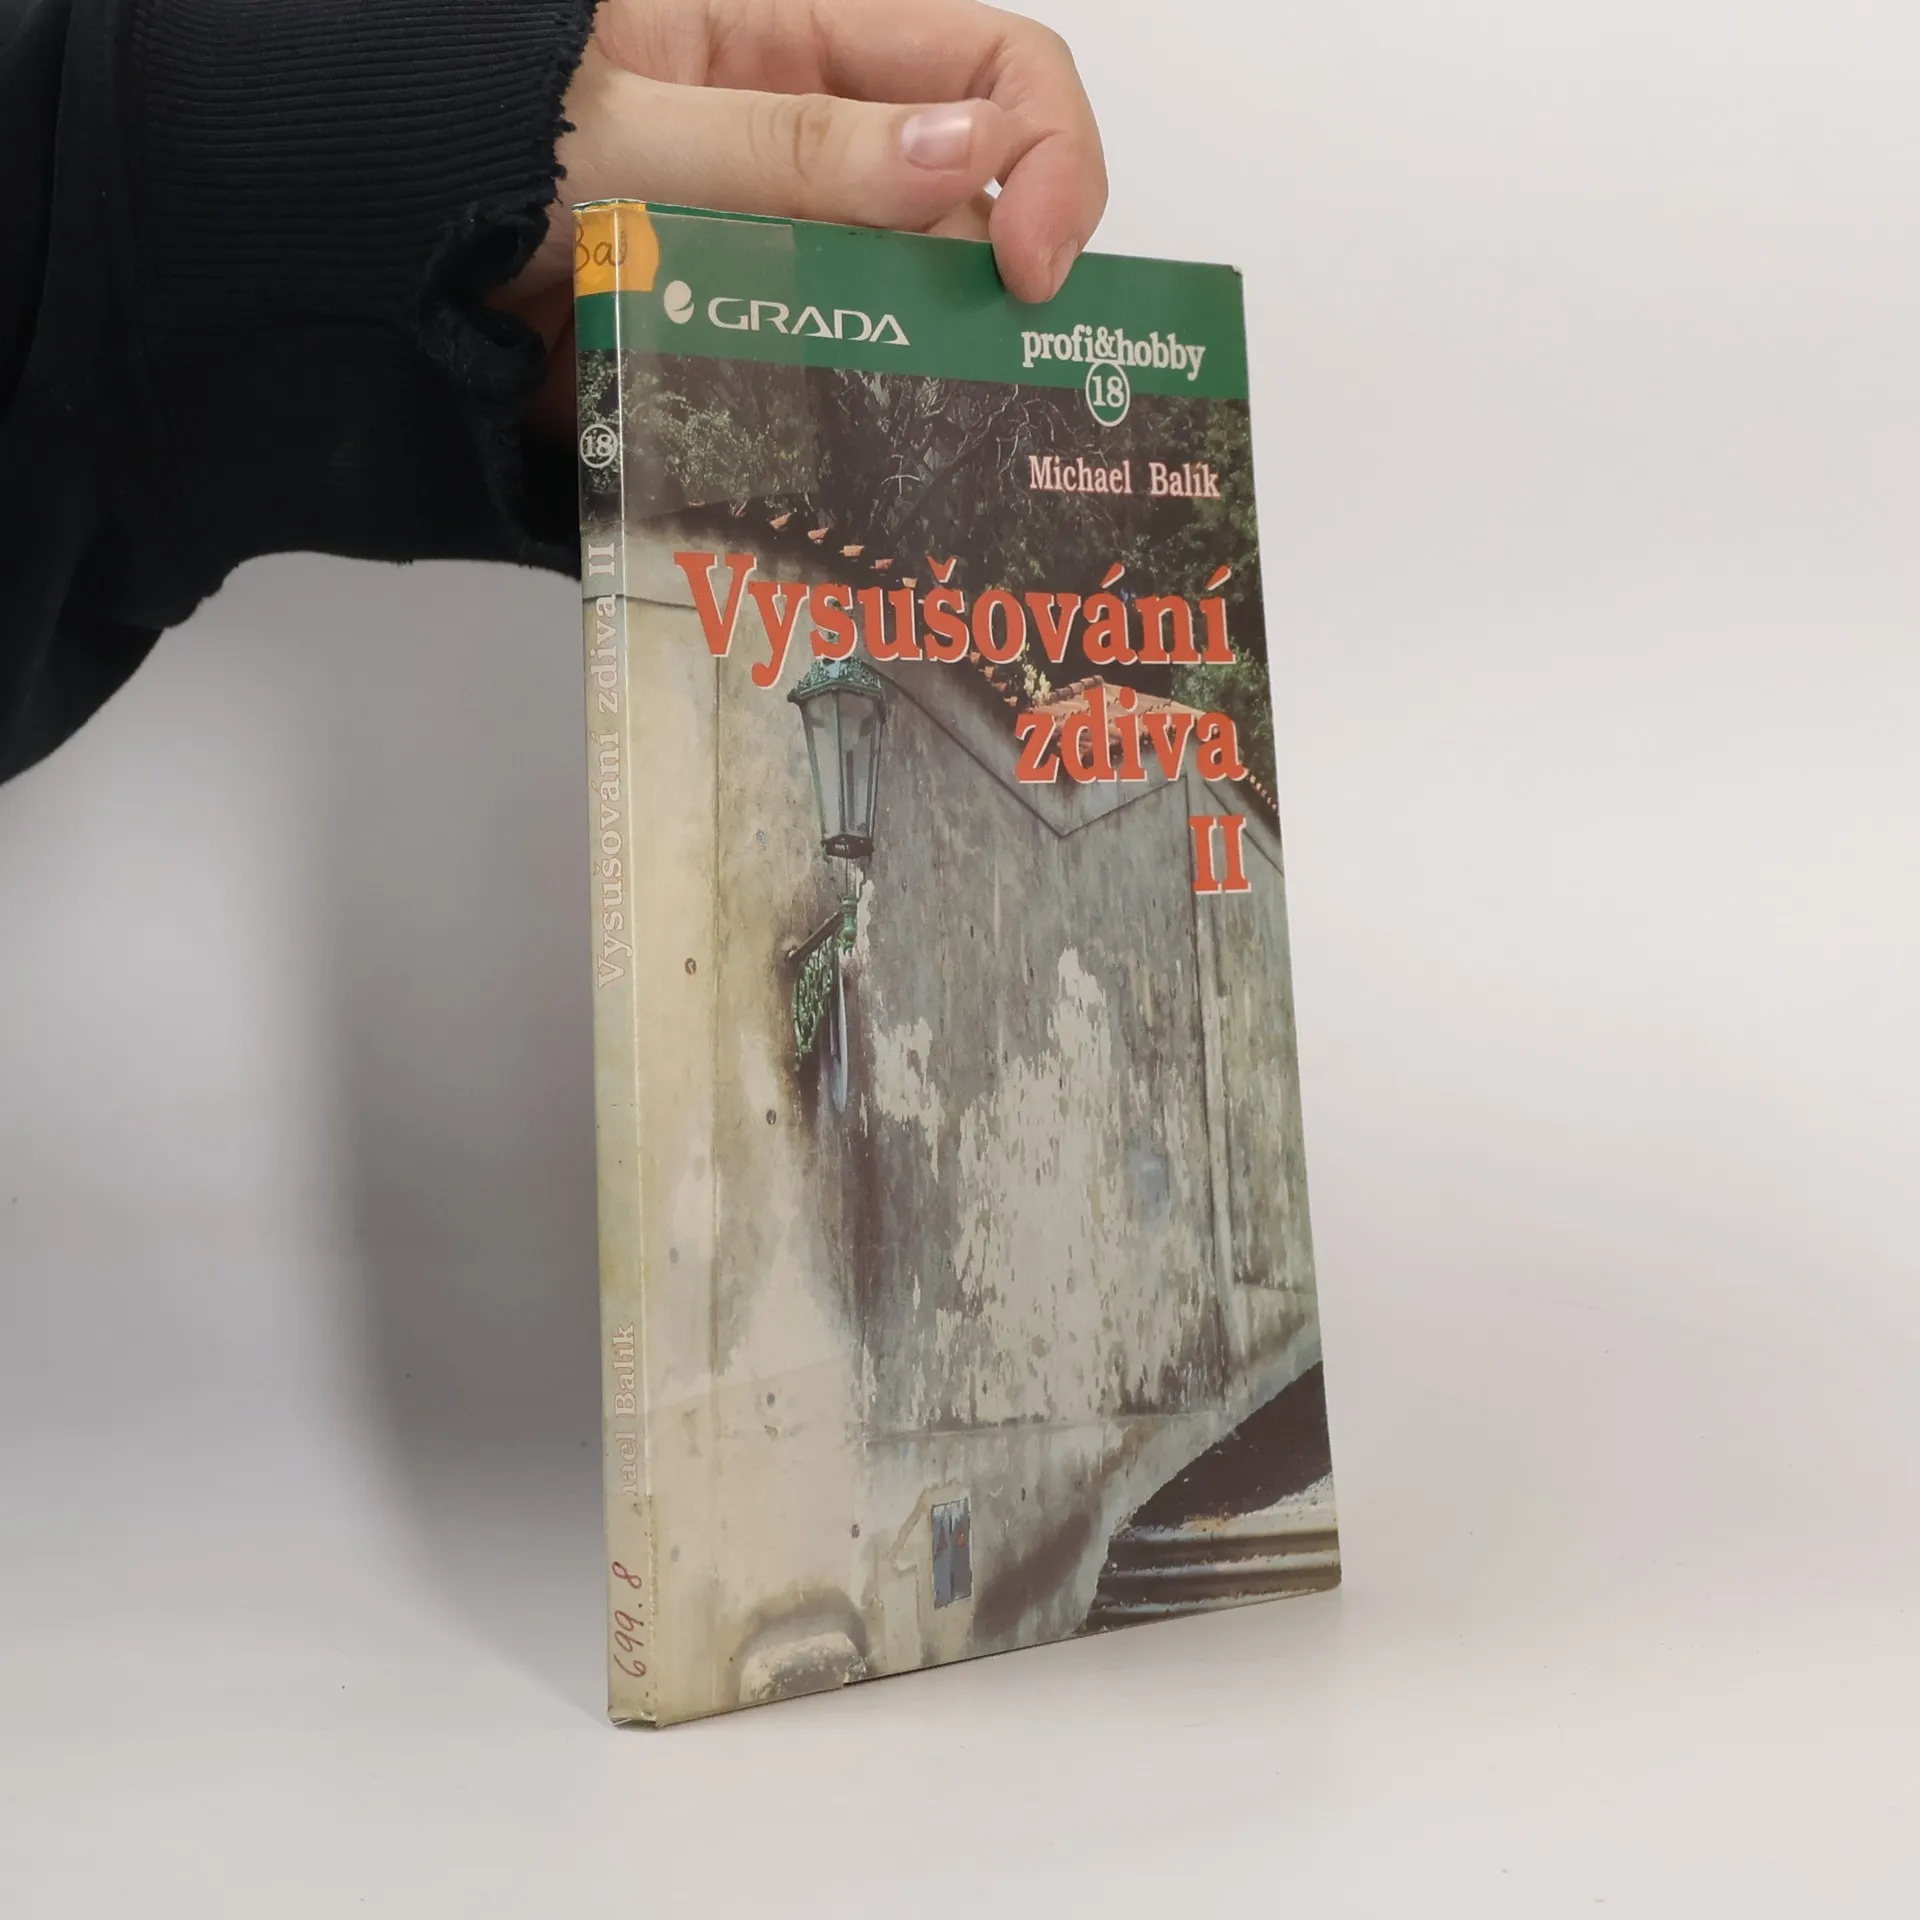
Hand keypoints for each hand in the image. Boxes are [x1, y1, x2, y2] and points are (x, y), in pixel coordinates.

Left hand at [501, 0, 1107, 440]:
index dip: (1047, 154)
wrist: (353, 251)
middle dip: (999, 288)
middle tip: (993, 383)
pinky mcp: (748, 346)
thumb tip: (970, 158)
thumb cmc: (463, 135)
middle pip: (973, 205)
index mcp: (798, 40)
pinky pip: (837, 383)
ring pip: (911, 309)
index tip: (1032, 269)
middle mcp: (815, 146)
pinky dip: (856, 426)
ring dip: (932, 370)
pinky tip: (859, 473)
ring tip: (925, 443)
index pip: (991, 69)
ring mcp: (785, 254)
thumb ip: (794, 146)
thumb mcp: (629, 126)